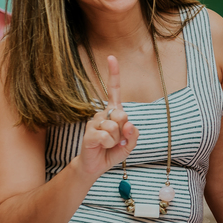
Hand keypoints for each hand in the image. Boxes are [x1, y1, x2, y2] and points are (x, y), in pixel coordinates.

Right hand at [79, 55, 138, 178]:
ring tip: (108, 144)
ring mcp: (94, 123)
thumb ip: (133, 134)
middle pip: (122, 114)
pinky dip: (109, 145)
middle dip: (124, 131)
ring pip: (115, 128)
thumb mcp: (129, 144)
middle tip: (117, 140)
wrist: (95, 166)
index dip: (113, 74)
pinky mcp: (89, 133)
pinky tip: (102, 147)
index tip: (112, 57)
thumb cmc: (112, 151)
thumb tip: (129, 124)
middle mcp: (102, 114)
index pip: (113, 90)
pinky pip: (107, 137)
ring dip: (117, 140)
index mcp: (112, 112)